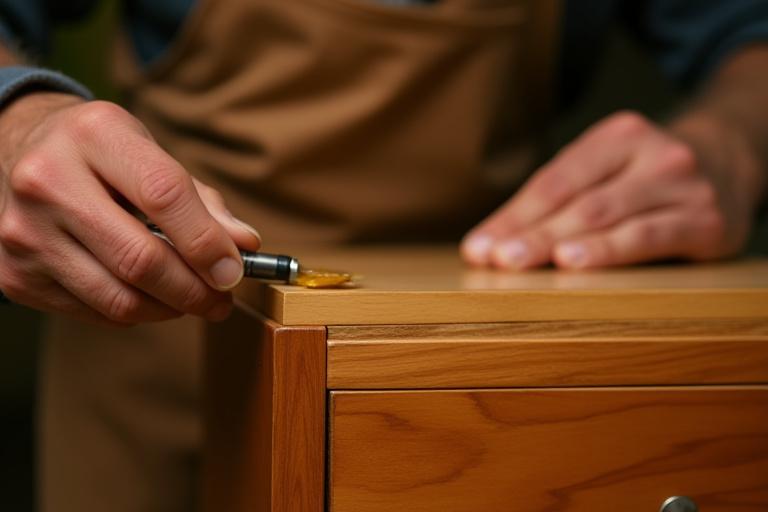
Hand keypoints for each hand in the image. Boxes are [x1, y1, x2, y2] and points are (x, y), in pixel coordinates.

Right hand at [0, 93, 260, 324]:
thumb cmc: (100, 155)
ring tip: (191, 300)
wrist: (16, 151)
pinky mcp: (14, 273)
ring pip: (118, 299)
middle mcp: (48, 180)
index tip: (235, 272)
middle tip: (220, 300)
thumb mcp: (150, 154)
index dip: (207, 242)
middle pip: (140, 259)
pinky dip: (133, 313)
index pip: (164, 195)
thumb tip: (244, 245)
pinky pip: (94, 313)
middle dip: (194, 291)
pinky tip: (147, 297)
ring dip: (169, 310)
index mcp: (94, 135)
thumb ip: (201, 201)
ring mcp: (24, 231)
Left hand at [461, 111, 757, 269]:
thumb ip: (555, 201)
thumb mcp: (605, 172)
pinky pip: (648, 238)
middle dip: (528, 232)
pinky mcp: (706, 221)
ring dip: (558, 243)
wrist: (733, 164)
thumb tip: (486, 244)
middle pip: (576, 200)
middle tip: (492, 258)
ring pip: (607, 216)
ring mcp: (682, 186)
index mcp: (617, 135)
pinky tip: (576, 264)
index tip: (477, 246)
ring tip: (519, 261)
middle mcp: (652, 153)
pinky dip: (608, 251)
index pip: (553, 181)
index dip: (512, 215)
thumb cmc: (645, 178)